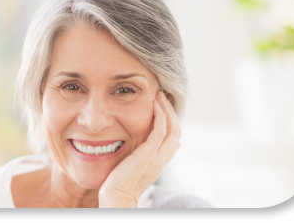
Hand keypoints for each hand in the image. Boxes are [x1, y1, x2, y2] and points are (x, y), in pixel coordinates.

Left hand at [98, 91, 180, 206]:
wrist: (116, 197)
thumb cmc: (118, 184)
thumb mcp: (132, 166)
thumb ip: (137, 154)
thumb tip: (133, 143)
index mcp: (159, 162)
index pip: (174, 139)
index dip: (171, 122)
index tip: (162, 108)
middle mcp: (162, 159)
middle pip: (177, 131)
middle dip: (171, 112)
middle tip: (162, 97)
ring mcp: (157, 157)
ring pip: (173, 128)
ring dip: (167, 109)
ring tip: (159, 96)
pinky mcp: (148, 154)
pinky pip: (161, 130)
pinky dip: (160, 115)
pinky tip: (154, 104)